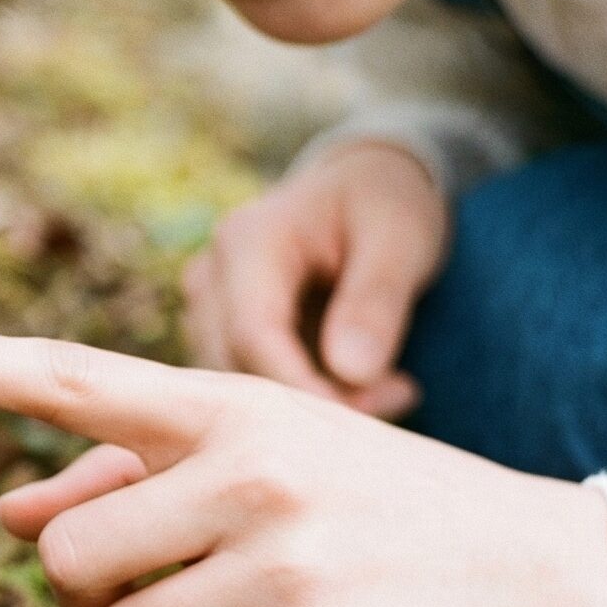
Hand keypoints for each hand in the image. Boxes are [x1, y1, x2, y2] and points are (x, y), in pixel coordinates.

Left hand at [0, 323, 606, 606]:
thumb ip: (122, 478)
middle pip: (61, 560)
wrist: (532, 565)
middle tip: (173, 584)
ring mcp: (286, 562)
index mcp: (225, 405)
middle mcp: (250, 470)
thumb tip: (1, 508)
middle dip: (94, 592)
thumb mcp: (253, 460)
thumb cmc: (359, 504)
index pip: (71, 375)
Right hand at [181, 142, 447, 418]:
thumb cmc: (383, 204)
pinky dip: (308, 394)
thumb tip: (351, 372)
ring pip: (243, 384)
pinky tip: (365, 384)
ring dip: (314, 401)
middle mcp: (209, 276)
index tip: (365, 416)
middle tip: (399, 396)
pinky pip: (253, 383)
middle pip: (241, 366)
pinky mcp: (219, 336)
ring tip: (392, 388)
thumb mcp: (400, 237)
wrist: (361, 190)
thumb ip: (376, 300)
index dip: (302, 386)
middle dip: (316, 398)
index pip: (254, 335)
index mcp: (245, 241)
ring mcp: (206, 309)